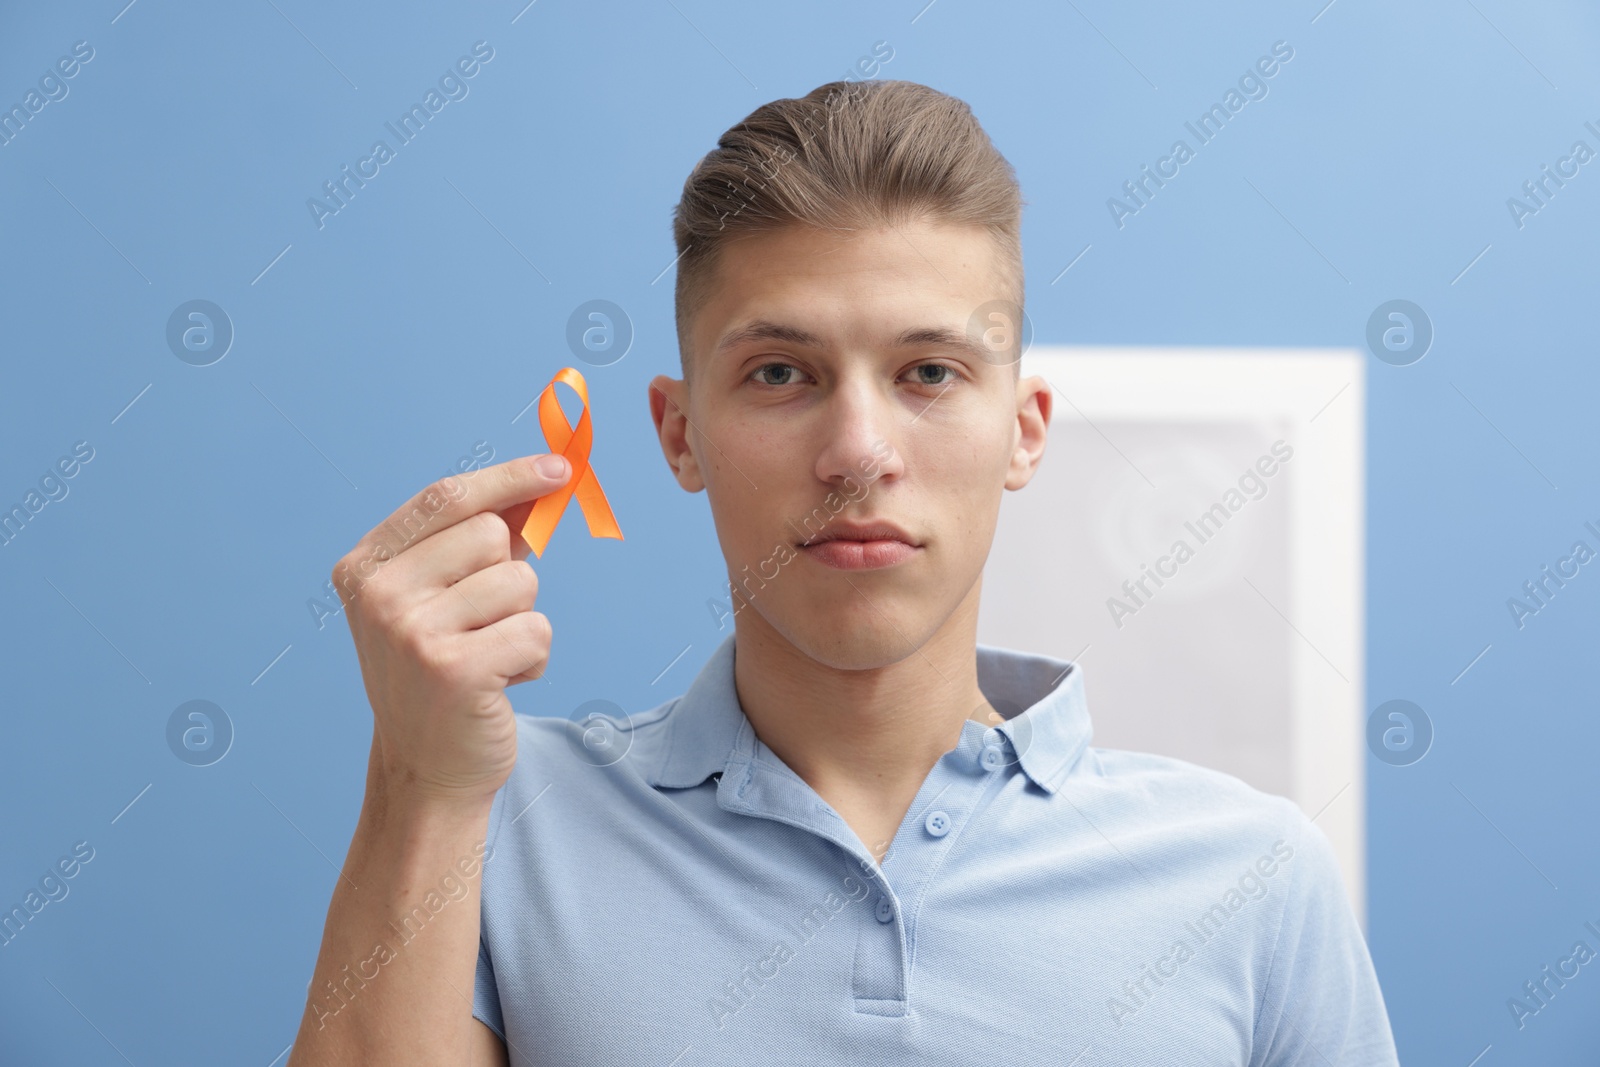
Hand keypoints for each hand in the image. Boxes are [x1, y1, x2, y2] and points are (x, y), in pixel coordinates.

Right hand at [332, 453, 571, 805]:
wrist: (425, 771)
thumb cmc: (443, 674)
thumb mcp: (442, 599)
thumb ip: (478, 542)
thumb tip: (545, 480)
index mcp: (364, 567)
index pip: (446, 497)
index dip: (508, 478)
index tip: (558, 468)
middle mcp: (378, 594)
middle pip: (491, 534)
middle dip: (508, 575)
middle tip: (483, 624)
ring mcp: (411, 631)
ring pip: (521, 582)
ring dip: (522, 621)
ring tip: (487, 657)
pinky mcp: (453, 670)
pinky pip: (536, 630)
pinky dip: (532, 658)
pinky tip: (498, 685)